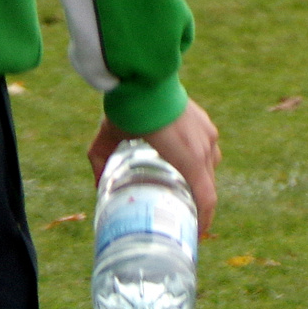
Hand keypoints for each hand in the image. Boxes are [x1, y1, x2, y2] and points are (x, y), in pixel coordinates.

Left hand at [89, 98, 221, 231]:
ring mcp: (208, 134)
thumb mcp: (107, 139)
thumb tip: (97, 185)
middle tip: (188, 217)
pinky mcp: (205, 123)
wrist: (145, 75)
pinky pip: (208, 149)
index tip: (197, 234)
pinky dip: (200, 161)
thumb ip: (100, 161)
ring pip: (210, 166)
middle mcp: (205, 148)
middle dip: (201, 204)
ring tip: (186, 188)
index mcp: (188, 159)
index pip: (207, 198)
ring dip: (201, 181)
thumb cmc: (128, 110)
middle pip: (209, 185)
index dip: (205, 220)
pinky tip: (185, 160)